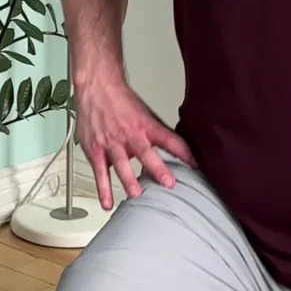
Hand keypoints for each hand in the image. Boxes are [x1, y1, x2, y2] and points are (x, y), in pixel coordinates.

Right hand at [76, 72, 195, 208]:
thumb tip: (177, 150)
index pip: (170, 139)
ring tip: (136, 195)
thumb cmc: (121, 101)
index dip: (184, 152)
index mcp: (146, 126)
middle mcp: (130, 135)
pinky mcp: (95, 150)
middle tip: (168, 183)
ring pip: (121, 164)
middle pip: (145, 153)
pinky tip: (107, 203)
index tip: (195, 166)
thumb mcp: (145, 114)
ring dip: (129, 180)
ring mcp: (111, 143)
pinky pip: (99, 172)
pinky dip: (103, 189)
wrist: (96, 87)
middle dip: (158, 168)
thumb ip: (158, 134)